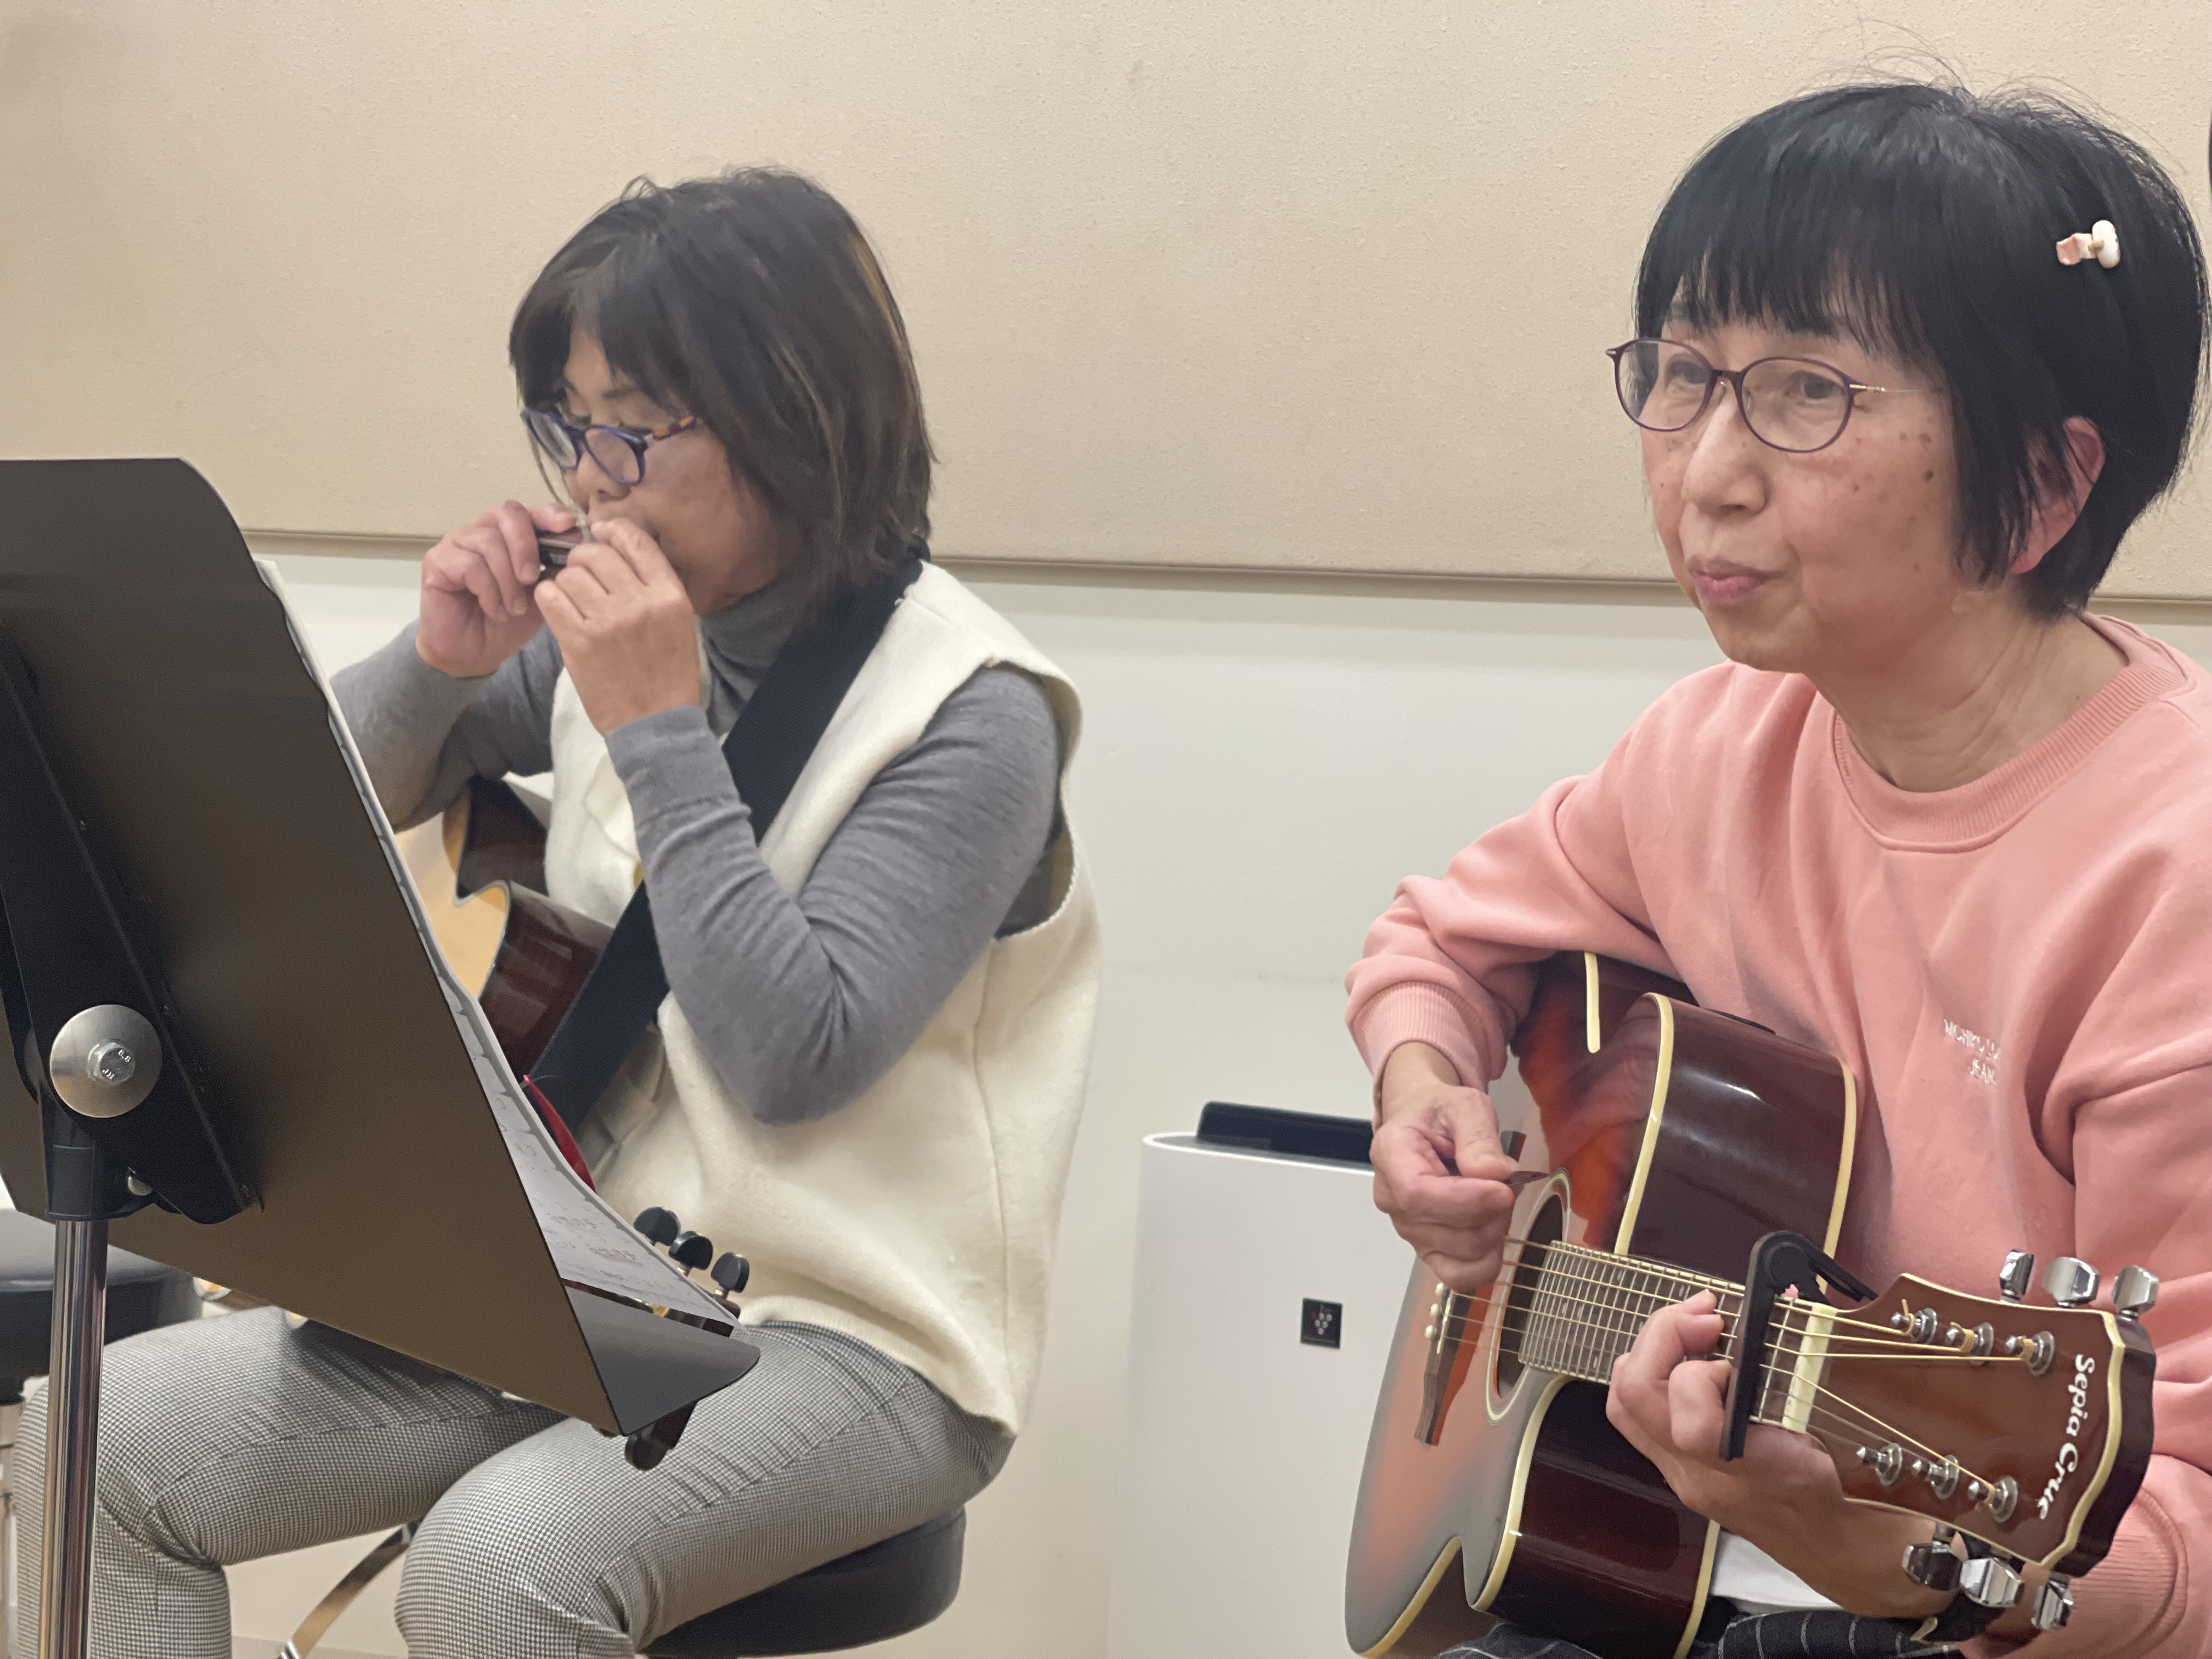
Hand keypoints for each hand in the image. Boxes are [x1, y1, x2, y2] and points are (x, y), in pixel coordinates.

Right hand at [416, 501, 571, 677]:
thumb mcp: (542, 595)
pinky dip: (489, 592)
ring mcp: (456, 544)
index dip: (548, 513)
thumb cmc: (508, 623)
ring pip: (489, 542)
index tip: (568, 525)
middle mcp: (480, 532)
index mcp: (507, 536)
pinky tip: (495, 611)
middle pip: (506, 513)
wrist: (476, 654)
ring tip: (514, 609)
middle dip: (526, 545)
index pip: (527, 510)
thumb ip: (555, 568)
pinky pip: (470, 565)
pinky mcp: (437, 561)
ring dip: (508, 581)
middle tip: (531, 579)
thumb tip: (574, 543)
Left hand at [533, 519, 699, 733]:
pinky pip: (551, 598)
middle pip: (596, 553)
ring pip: (569, 574)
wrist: (655, 723)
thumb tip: (611, 547)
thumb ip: (651, 586)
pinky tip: (556, 608)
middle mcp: (641, 603)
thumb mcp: (677, 623)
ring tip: (570, 600)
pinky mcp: (580, 642)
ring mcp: (609, 622)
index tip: (600, 533)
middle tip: (580, 576)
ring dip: (564, 582)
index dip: (612, 530)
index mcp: (670, 596)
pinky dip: (548, 598)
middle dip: (581, 559)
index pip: (636, 541)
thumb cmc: (666, 673)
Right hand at [1370, 1042, 1519, 1290]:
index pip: (1418, 1193)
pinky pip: (1461, 1275)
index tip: (1503, 1190)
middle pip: (1447, 1231)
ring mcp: (1408, 1230)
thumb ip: (1479, 1137)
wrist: (1427, 1124)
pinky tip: (1490, 1225)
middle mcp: (1391, 1199)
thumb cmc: (1439, 1115)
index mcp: (1391, 1154)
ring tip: (1494, 1198)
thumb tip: (1494, 1174)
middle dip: (1493, 1212)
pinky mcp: (1428, 1250)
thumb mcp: (1465, 1106)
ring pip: (1462, 1255)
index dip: (1466, 1200)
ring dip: (1494, 1230)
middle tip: (1507, 1181)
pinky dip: (1487, 1257)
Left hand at [1605, 1293, 1958, 1621]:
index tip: (1730, 1339)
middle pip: (1634, 1398)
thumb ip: (1802, 1364)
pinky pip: (1638, 1414)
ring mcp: (1681, 1473)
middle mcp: (1699, 1476)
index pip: (1692, 1425)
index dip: (1703, 1371)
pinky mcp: (1678, 1469)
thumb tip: (1778, 1299)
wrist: (1836, 1546)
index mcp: (1744, 1471)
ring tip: (1690, 1328)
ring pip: (1625, 1403)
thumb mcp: (1835, 1424)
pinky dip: (1654, 1372)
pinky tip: (1689, 1357)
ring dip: (1649, 1351)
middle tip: (1703, 1313)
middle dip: (1661, 1336)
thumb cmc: (1845, 1489)